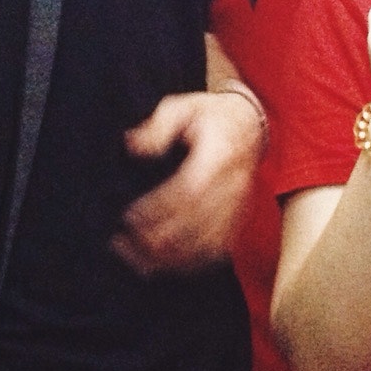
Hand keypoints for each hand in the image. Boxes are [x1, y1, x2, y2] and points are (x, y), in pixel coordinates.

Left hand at [111, 89, 262, 274]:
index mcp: (220, 156)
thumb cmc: (211, 117)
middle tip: (120, 242)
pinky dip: (188, 264)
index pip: (189, 191)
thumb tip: (134, 146)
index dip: (157, 210)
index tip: (128, 217)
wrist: (250, 127)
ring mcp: (238, 208)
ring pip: (204, 245)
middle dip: (154, 239)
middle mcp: (233, 186)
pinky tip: (163, 264)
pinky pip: (216, 253)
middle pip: (195, 225)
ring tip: (134, 257)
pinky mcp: (237, 222)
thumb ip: (158, 125)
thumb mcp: (183, 106)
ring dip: (168, 258)